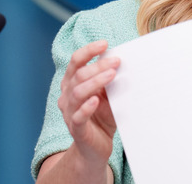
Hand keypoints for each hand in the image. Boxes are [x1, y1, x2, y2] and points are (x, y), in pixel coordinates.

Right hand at [57, 40, 119, 164]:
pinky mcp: (76, 129)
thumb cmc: (102, 117)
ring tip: (111, 74)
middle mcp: (67, 95)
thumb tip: (124, 62)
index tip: (104, 43)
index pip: (76, 61)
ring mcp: (70, 112)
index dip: (88, 51)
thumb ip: (110, 80)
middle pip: (78, 75)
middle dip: (98, 66)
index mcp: (73, 83)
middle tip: (116, 61)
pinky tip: (97, 101)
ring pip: (77, 92)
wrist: (96, 147)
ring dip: (95, 81)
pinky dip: (87, 107)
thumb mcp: (108, 95)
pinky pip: (78, 116)